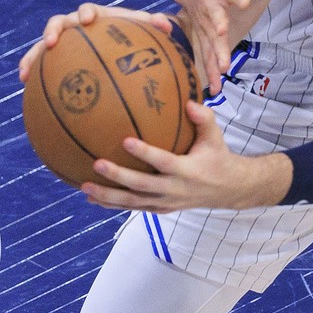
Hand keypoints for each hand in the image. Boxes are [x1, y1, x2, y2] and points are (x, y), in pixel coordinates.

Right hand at [19, 3, 171, 81]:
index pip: (89, 10)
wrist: (119, 42)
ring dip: (33, 56)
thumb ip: (154, 25)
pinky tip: (25, 86)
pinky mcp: (57, 56)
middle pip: (59, 22)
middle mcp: (75, 26)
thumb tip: (166, 24)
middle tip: (51, 42)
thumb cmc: (132, 35)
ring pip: (42, 45)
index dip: (87, 13)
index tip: (89, 20)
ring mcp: (64, 41)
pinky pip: (41, 64)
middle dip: (53, 31)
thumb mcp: (143, 30)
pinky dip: (33, 71)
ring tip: (25, 72)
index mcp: (96, 16)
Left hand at [81, 101, 291, 212]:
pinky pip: (133, 207)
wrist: (227, 189)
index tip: (125, 140)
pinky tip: (92, 198)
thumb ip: (204, 118)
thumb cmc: (217, 156)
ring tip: (84, 186)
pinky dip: (113, 204)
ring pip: (133, 202)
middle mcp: (174, 189)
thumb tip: (188, 102)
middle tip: (96, 165)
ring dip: (108, 196)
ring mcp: (165, 202)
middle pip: (141, 185)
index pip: (164, 162)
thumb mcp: (216, 136)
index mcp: (188, 170)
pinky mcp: (160, 210)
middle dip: (118, 177)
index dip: (145, 153)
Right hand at [169, 0, 280, 93]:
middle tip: (222, 39)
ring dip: (213, 57)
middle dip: (217, 30)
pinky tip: (211, 89)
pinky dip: (206, 71)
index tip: (242, 0)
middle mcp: (210, 5)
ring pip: (207, 41)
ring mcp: (203, 22)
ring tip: (221, 73)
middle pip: (214, 18)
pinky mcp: (200, 34)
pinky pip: (203, 54)